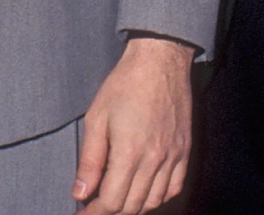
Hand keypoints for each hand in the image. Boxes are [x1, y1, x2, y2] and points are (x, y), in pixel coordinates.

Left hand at [73, 36, 192, 212]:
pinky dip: (158, 198)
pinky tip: (145, 193)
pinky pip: (174, 187)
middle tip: (95, 208)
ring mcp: (172, 157)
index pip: (112, 201)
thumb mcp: (97, 118)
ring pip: (153, 201)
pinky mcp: (184, 151)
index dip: (94, 212)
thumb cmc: (125, 85)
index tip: (82, 213)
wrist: (160, 62)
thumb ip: (90, 160)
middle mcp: (154, 160)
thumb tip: (80, 192)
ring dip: (134, 208)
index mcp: (129, 153)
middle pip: (132, 206)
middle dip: (111, 212)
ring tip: (118, 202)